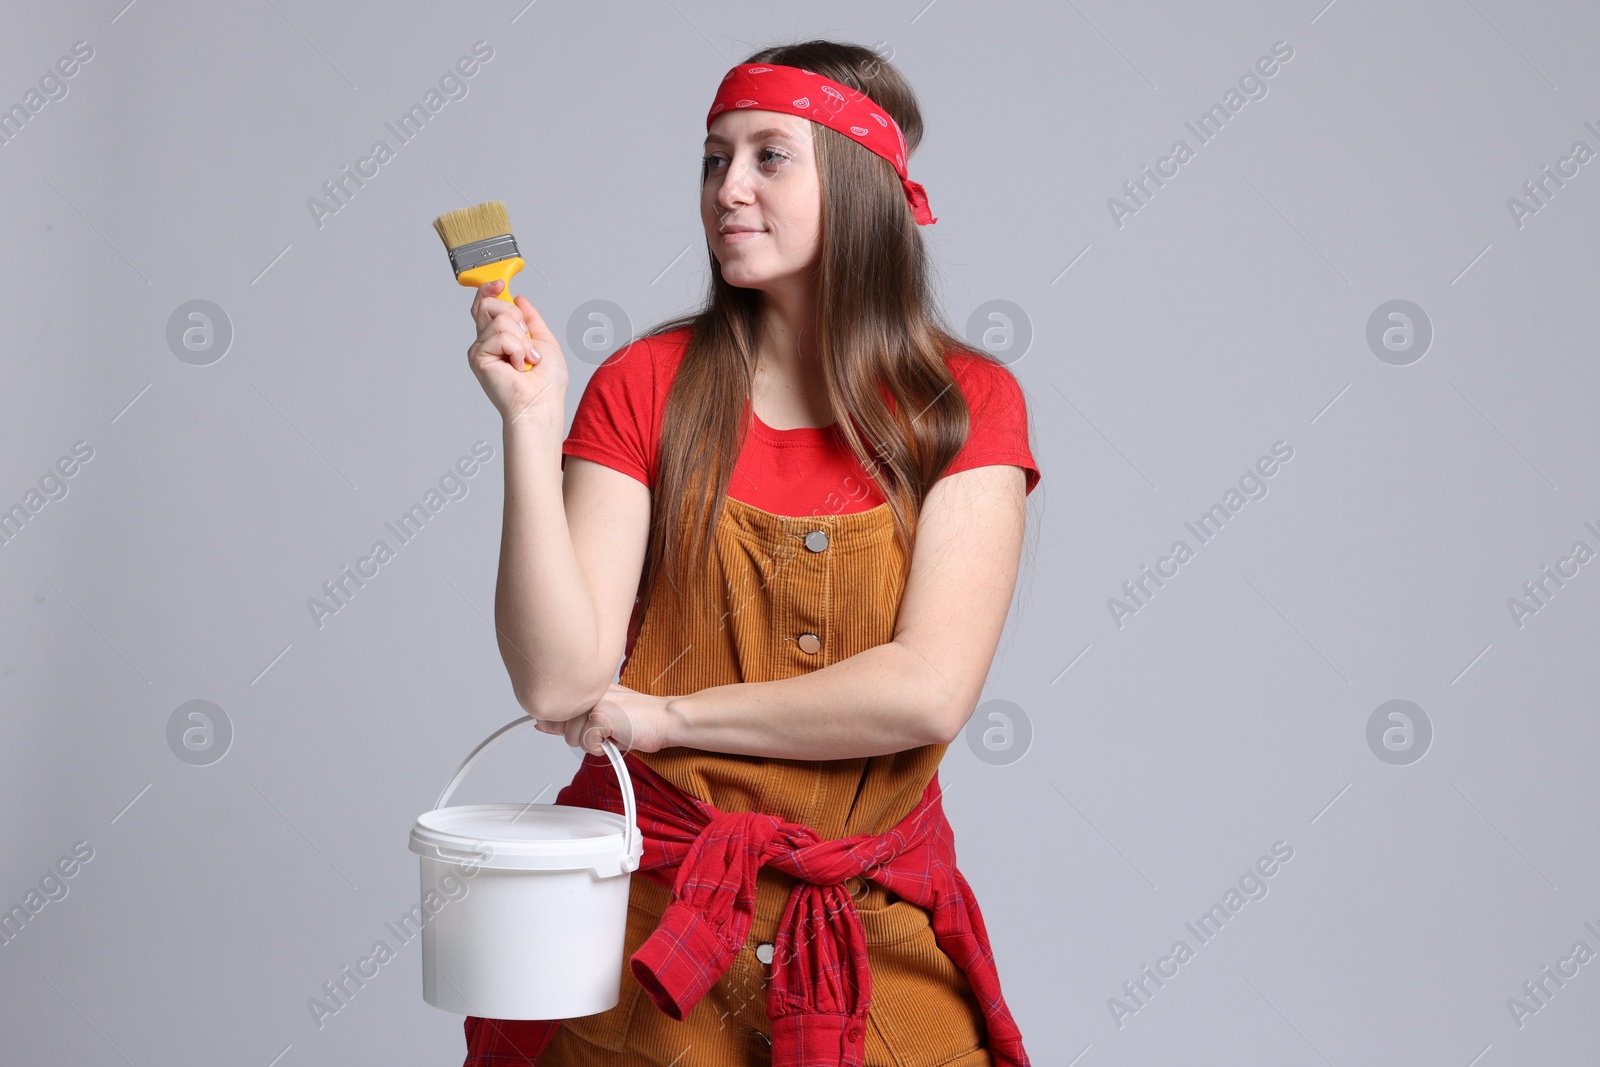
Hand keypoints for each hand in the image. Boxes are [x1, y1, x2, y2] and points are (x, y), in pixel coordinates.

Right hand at [466, 280, 569, 427]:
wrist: (541, 404)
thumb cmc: (546, 383)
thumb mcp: (545, 341)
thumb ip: (531, 319)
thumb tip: (520, 299)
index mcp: (500, 337)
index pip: (485, 305)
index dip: (489, 290)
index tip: (500, 283)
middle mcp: (486, 342)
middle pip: (488, 304)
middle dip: (514, 317)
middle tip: (526, 340)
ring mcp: (480, 349)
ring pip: (500, 319)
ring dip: (522, 340)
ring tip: (526, 360)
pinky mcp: (478, 357)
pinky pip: (500, 335)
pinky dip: (518, 349)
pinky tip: (518, 366)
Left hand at [533, 683, 676, 755]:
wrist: (665, 719)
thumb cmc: (639, 720)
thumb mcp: (600, 720)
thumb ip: (570, 720)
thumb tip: (541, 724)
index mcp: (586, 688)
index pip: (554, 710)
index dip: (565, 727)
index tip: (586, 727)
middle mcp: (586, 690)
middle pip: (559, 726)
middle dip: (580, 737)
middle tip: (605, 731)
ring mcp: (592, 701)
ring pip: (571, 737)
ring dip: (593, 744)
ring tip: (613, 733)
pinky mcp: (599, 716)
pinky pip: (586, 743)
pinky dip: (601, 749)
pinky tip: (616, 737)